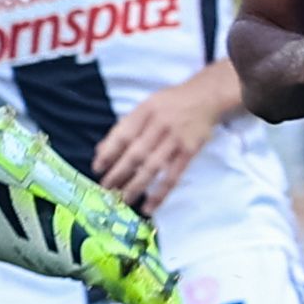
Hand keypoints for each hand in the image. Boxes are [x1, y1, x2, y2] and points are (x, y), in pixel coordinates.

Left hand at [94, 66, 237, 214]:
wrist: (206, 97)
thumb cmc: (171, 103)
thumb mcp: (146, 106)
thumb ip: (125, 127)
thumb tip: (100, 151)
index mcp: (145, 110)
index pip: (123, 134)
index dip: (108, 152)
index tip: (97, 168)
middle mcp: (160, 124)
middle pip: (136, 153)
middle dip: (119, 173)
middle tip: (107, 188)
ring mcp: (176, 139)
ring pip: (153, 167)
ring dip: (136, 186)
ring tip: (123, 200)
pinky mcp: (190, 152)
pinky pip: (173, 176)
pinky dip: (160, 193)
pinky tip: (149, 206)